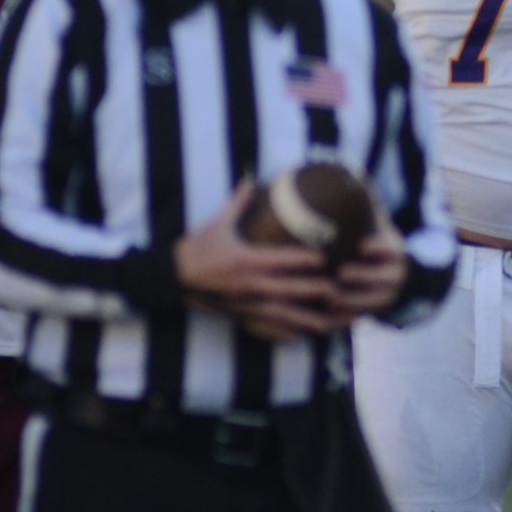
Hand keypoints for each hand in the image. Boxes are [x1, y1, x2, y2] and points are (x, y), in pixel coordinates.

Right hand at [175, 183, 342, 340]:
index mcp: (244, 260)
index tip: (323, 257)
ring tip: (330, 322)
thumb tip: (253, 175)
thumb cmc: (198, 248)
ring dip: (307, 319)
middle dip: (313, 291)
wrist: (174, 278)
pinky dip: (285, 332)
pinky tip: (303, 335)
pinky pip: (267, 327)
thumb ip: (239, 201)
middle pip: (287, 290)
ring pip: (282, 315)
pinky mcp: (241, 314)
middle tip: (337, 289)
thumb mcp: (218, 223)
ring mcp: (246, 303)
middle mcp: (248, 284)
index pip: (279, 259)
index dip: (302, 259)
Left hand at [332, 198, 407, 321]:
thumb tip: (347, 171)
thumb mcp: (379, 224)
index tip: (363, 245)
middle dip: (362, 279)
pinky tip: (320, 316)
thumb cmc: (378, 243)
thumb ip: (367, 203)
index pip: (391, 250)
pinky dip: (340, 319)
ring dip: (350, 303)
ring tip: (327, 298)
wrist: (398, 278)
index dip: (379, 249)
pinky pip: (355, 319)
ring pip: (368, 305)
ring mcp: (382, 299)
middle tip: (341, 273)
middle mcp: (392, 278)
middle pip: (380, 281)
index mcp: (394, 253)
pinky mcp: (368, 314)